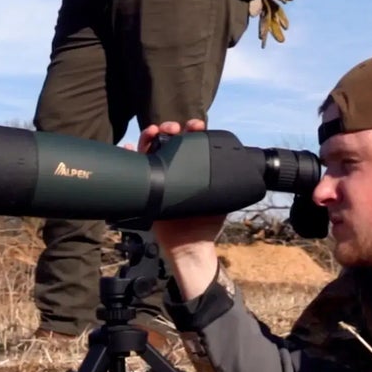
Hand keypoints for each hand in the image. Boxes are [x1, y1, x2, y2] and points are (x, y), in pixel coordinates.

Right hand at [138, 119, 223, 299]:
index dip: (192, 131)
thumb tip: (241, 169)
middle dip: (170, 129)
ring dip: (150, 136)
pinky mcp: (145, 187)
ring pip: (151, 150)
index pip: (191, 144)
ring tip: (154, 132)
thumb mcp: (221, 201)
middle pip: (168, 142)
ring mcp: (158, 177)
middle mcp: (175, 171)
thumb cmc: (205, 225)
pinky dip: (129, 155)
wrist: (188, 247)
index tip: (196, 125)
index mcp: (193, 170)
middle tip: (173, 128)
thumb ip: (228, 186)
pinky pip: (135, 169)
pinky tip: (129, 147)